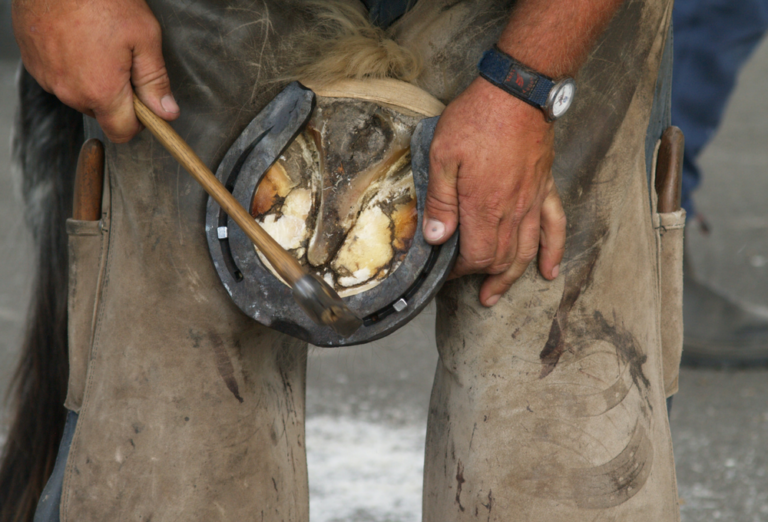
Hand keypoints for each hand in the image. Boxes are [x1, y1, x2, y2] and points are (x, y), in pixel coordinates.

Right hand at [12, 0, 178, 142]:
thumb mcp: (144, 38)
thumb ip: (155, 81)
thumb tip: (166, 112)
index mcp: (101, 91)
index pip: (123, 132)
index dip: (139, 122)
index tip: (146, 105)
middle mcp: (70, 91)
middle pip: (102, 113)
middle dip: (117, 97)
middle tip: (124, 61)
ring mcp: (48, 78)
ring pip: (80, 95)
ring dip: (93, 81)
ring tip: (99, 46)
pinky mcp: (34, 64)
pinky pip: (59, 78)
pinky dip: (71, 67)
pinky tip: (78, 42)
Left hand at [425, 77, 565, 305]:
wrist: (518, 93)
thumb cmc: (477, 119)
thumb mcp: (443, 156)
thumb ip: (440, 201)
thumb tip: (436, 238)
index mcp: (484, 207)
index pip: (476, 256)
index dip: (460, 271)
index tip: (447, 271)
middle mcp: (512, 211)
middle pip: (502, 260)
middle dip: (485, 279)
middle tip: (473, 292)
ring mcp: (532, 202)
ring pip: (527, 252)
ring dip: (513, 277)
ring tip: (499, 294)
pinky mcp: (544, 188)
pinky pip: (555, 227)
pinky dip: (553, 252)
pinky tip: (550, 270)